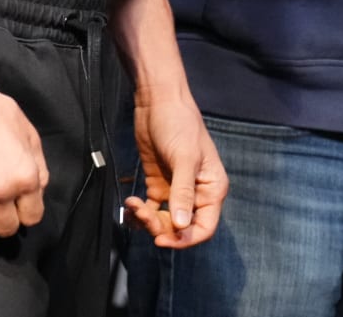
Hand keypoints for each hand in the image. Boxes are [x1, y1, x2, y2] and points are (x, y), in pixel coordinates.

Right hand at [0, 80, 49, 242]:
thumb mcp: (30, 136)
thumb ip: (38, 168)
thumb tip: (38, 192)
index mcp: (25, 176)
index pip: (32, 217)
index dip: (27, 211)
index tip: (20, 205)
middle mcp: (0, 191)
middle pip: (7, 229)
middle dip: (7, 220)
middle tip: (0, 207)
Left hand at [124, 91, 227, 248]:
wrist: (158, 103)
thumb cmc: (179, 124)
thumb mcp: (184, 158)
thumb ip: (183, 192)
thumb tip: (181, 226)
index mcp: (212, 188)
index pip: (204, 227)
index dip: (186, 239)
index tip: (163, 239)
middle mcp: (196, 193)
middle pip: (181, 228)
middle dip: (160, 227)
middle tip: (143, 214)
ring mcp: (176, 190)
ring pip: (164, 221)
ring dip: (147, 220)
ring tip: (134, 205)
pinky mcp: (159, 185)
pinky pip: (151, 210)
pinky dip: (140, 212)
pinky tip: (130, 203)